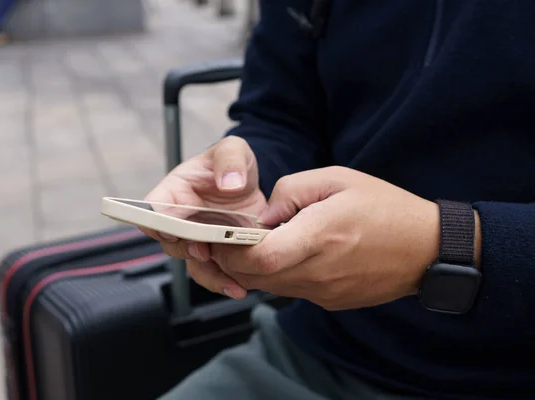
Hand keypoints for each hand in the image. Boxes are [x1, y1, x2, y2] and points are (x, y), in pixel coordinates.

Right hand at [141, 136, 265, 298]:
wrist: (250, 186)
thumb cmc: (231, 164)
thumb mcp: (233, 150)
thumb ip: (230, 159)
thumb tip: (229, 184)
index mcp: (173, 192)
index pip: (153, 208)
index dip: (157, 221)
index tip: (171, 229)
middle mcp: (180, 220)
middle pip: (170, 241)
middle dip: (185, 249)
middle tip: (204, 251)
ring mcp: (198, 240)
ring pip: (192, 263)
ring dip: (208, 274)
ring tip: (230, 281)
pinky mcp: (217, 255)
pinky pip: (213, 273)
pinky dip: (224, 282)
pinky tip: (240, 287)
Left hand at [210, 166, 440, 309]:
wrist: (427, 248)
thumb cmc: (384, 206)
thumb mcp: (337, 178)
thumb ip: (291, 191)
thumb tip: (262, 216)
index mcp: (320, 236)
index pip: (261, 257)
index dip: (233, 251)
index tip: (224, 235)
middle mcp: (319, 271)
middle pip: (256, 278)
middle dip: (234, 261)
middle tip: (229, 240)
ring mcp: (325, 292)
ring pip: (270, 288)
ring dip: (256, 269)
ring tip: (260, 244)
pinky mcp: (331, 302)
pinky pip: (292, 291)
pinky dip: (280, 276)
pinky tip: (291, 255)